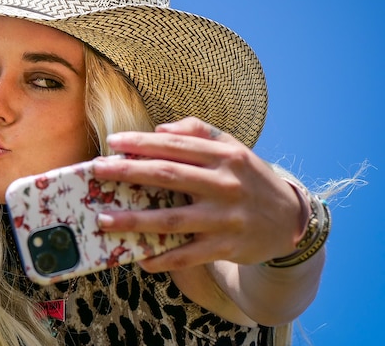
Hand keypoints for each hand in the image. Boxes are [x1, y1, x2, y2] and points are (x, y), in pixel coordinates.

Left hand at [93, 117, 305, 271]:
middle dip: (128, 172)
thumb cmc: (250, 179)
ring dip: (134, 220)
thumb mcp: (233, 148)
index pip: (175, 145)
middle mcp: (225, 185)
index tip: (112, 142)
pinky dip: (162, 258)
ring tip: (104, 218)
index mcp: (225, 156)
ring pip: (172, 218)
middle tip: (97, 171)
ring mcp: (225, 218)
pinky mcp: (226, 247)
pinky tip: (139, 258)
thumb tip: (159, 130)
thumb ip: (199, 132)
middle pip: (168, 176)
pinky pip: (188, 254)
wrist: (291, 222)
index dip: (141, 143)